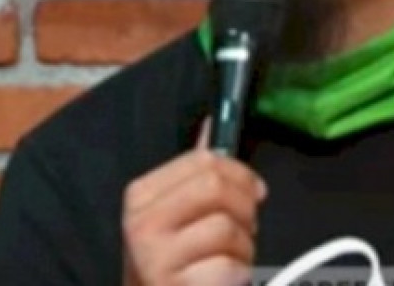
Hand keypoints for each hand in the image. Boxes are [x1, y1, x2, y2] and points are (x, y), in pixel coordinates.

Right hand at [122, 120, 267, 285]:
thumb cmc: (176, 264)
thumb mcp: (177, 214)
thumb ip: (196, 171)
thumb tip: (212, 123)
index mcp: (141, 195)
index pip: (204, 159)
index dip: (240, 174)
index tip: (252, 191)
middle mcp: (142, 223)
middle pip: (217, 187)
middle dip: (244, 209)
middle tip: (242, 229)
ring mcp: (155, 258)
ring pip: (227, 228)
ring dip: (243, 247)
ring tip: (228, 259)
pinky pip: (229, 267)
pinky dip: (237, 274)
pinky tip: (222, 280)